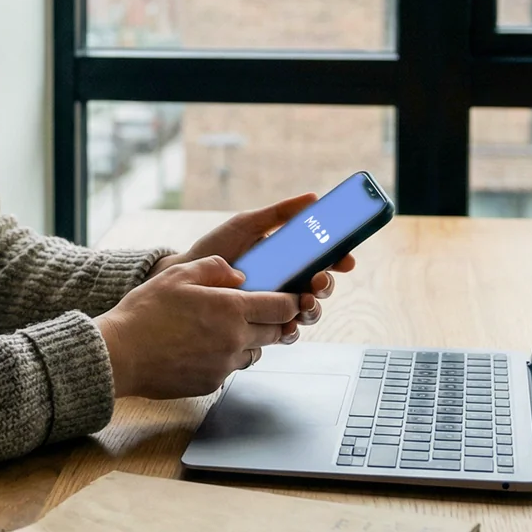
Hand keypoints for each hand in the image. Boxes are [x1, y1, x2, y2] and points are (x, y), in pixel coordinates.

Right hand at [96, 255, 298, 399]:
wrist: (120, 355)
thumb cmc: (145, 312)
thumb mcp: (179, 274)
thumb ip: (215, 268)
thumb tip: (239, 275)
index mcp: (231, 309)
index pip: (282, 306)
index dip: (292, 300)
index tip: (294, 296)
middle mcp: (234, 340)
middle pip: (275, 331)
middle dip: (273, 320)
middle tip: (259, 309)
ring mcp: (224, 365)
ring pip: (254, 351)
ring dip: (249, 339)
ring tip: (222, 328)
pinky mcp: (211, 383)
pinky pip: (230, 368)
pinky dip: (225, 357)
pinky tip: (200, 346)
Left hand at [146, 195, 355, 339]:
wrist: (186, 276)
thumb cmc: (216, 249)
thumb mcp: (248, 225)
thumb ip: (279, 213)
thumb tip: (313, 198)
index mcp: (288, 259)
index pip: (323, 261)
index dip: (339, 260)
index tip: (345, 259)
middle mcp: (286, 284)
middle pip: (320, 289)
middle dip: (326, 286)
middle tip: (319, 281)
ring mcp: (274, 306)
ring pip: (306, 313)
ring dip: (312, 309)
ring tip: (304, 302)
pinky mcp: (260, 326)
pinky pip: (283, 333)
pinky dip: (289, 331)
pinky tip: (286, 325)